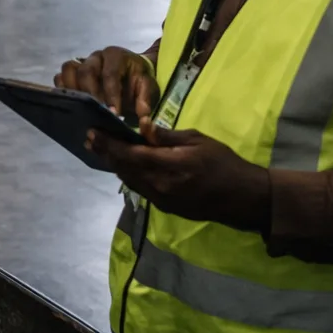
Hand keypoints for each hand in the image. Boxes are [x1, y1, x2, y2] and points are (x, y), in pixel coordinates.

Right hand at [55, 46, 159, 127]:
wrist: (132, 75)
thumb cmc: (139, 80)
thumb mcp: (149, 88)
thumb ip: (146, 101)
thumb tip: (142, 117)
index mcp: (116, 56)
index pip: (110, 74)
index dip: (111, 94)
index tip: (114, 114)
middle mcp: (95, 57)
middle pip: (85, 71)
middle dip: (90, 94)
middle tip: (97, 112)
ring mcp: (81, 63)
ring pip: (68, 70)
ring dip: (72, 90)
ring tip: (82, 109)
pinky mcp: (72, 73)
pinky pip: (60, 77)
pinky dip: (63, 91)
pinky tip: (72, 106)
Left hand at [88, 127, 270, 231]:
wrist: (242, 198)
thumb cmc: (223, 163)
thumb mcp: (197, 140)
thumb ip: (166, 136)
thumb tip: (142, 126)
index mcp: (169, 166)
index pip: (129, 154)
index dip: (108, 144)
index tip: (92, 132)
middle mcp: (159, 185)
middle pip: (123, 168)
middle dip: (105, 152)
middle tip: (90, 138)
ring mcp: (161, 199)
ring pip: (128, 180)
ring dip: (114, 164)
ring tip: (101, 150)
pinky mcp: (164, 207)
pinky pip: (139, 188)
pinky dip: (128, 175)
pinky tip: (123, 165)